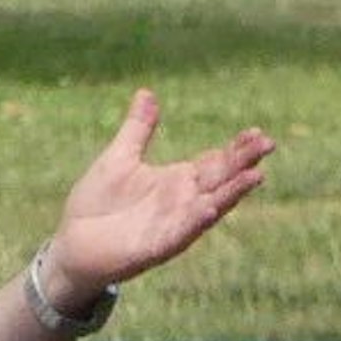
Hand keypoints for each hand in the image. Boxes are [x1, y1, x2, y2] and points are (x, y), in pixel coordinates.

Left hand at [43, 90, 274, 305]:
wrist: (73, 244)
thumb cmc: (96, 204)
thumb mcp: (119, 158)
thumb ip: (138, 129)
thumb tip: (147, 93)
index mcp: (176, 181)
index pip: (214, 162)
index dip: (236, 148)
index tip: (258, 131)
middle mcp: (181, 203)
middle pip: (219, 180)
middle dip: (243, 164)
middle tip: (268, 145)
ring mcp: (171, 226)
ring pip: (209, 207)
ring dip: (231, 193)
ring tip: (254, 177)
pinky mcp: (155, 247)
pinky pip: (180, 233)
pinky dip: (196, 221)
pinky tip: (211, 208)